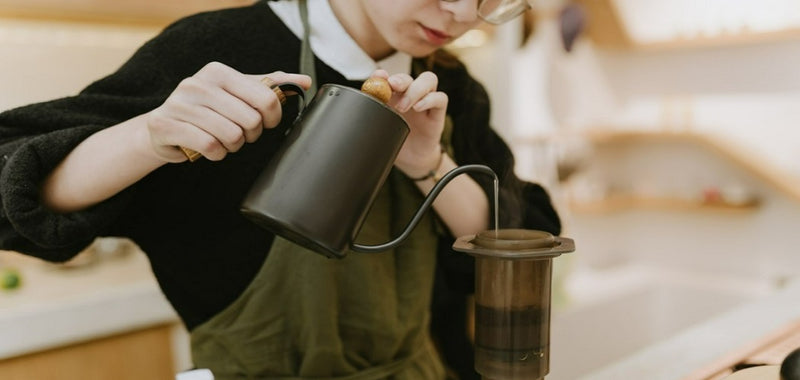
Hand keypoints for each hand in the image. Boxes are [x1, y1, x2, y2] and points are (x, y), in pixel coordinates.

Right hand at [145, 62, 311, 161]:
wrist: (162, 128)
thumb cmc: (206, 111)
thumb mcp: (237, 93)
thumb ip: (270, 86)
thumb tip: (305, 82)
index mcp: (218, 71)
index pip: (266, 97)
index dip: (272, 117)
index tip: (265, 123)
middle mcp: (197, 83)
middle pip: (251, 120)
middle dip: (250, 135)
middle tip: (240, 134)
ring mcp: (179, 104)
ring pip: (231, 135)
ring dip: (233, 146)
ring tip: (223, 141)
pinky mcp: (166, 125)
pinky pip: (210, 146)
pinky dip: (216, 154)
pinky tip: (210, 149)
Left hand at [372, 70, 447, 176]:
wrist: (412, 159)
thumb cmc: (396, 139)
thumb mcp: (381, 127)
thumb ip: (372, 114)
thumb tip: (358, 106)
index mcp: (394, 95)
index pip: (390, 77)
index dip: (384, 74)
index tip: (378, 76)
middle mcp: (410, 94)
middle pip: (409, 77)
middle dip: (400, 79)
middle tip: (392, 87)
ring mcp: (426, 101)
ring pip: (428, 80)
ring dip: (415, 89)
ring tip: (404, 106)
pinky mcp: (437, 112)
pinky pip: (440, 98)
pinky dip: (430, 99)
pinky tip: (419, 107)